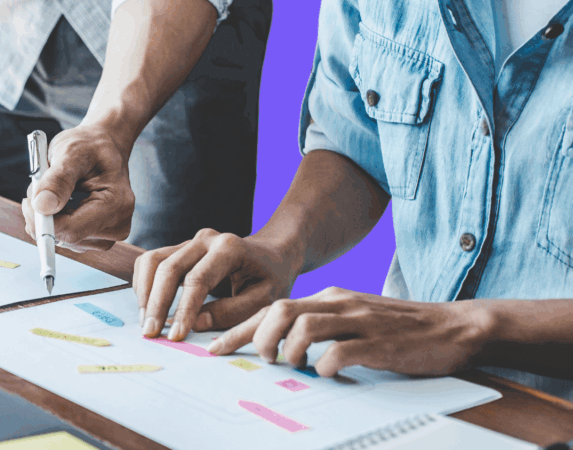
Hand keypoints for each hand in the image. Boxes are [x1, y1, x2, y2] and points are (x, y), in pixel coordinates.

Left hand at [22, 125, 134, 251]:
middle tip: (41, 185)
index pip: (71, 230)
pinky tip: (62, 201)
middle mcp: (116, 226)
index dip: (43, 221)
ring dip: (49, 216)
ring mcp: (108, 236)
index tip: (29, 201)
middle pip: (65, 237)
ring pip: (62, 239)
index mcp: (116, 204)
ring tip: (56, 189)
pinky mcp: (97, 238)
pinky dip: (56, 221)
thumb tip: (42, 207)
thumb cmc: (90, 146)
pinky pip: (65, 238)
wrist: (103, 146)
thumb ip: (57, 180)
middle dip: (45, 215)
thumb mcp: (72, 152)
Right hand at [134, 230, 296, 341]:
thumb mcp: (264, 300)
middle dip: (156, 303)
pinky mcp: (179, 248)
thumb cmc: (271, 279)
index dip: (183, 310)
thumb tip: (196, 323)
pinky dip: (143, 284)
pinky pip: (150, 261)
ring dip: (144, 293)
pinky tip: (148, 307)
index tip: (176, 336)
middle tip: (150, 333)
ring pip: (152, 261)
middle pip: (168, 268)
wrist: (271, 255)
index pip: (197, 280)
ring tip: (146, 322)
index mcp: (229, 248)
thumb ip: (233, 312)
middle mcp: (205, 239)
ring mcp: (189, 241)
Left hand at [207, 287, 491, 376]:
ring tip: (294, 365)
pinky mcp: (380, 343)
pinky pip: (340, 351)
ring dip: (288, 350)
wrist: (456, 327)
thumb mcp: (354, 318)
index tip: (215, 349)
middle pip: (280, 309)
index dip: (239, 329)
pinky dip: (325, 365)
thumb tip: (280, 349)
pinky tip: (328, 373)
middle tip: (262, 360)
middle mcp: (340, 303)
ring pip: (304, 326)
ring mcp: (360, 321)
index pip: (272, 307)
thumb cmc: (401, 329)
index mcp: (330, 298)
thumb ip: (322, 327)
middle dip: (258, 337)